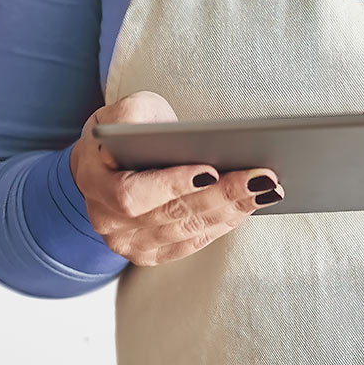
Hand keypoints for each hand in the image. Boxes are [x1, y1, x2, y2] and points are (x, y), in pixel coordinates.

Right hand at [69, 90, 283, 266]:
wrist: (110, 162)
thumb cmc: (125, 132)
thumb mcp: (126, 111)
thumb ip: (137, 116)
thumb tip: (174, 133)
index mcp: (95, 182)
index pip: (132, 194)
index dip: (172, 185)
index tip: (210, 171)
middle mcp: (109, 221)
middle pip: (173, 214)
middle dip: (222, 195)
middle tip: (262, 177)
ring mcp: (130, 243)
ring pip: (189, 230)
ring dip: (233, 210)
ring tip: (268, 189)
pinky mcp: (154, 253)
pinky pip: (194, 242)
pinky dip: (226, 223)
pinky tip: (252, 204)